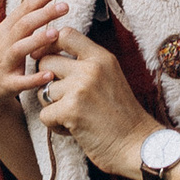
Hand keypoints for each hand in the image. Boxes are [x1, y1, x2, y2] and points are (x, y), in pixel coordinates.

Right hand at [0, 0, 70, 113]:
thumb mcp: (4, 37)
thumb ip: (22, 23)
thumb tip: (46, 3)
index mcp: (5, 30)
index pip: (24, 9)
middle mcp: (3, 44)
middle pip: (24, 25)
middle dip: (44, 14)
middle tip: (65, 5)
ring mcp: (3, 64)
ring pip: (20, 49)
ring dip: (37, 40)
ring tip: (56, 33)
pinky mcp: (5, 85)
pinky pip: (21, 82)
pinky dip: (34, 79)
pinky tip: (49, 74)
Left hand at [34, 40, 158, 177]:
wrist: (137, 145)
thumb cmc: (122, 116)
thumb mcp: (110, 77)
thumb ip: (87, 64)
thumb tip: (51, 55)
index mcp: (101, 57)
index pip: (65, 34)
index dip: (49, 44)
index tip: (46, 57)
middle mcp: (90, 68)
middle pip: (46, 62)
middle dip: (46, 81)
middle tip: (62, 98)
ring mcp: (80, 88)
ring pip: (43, 91)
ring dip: (52, 107)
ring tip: (74, 117)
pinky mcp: (70, 110)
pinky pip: (44, 114)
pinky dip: (55, 126)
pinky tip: (73, 129)